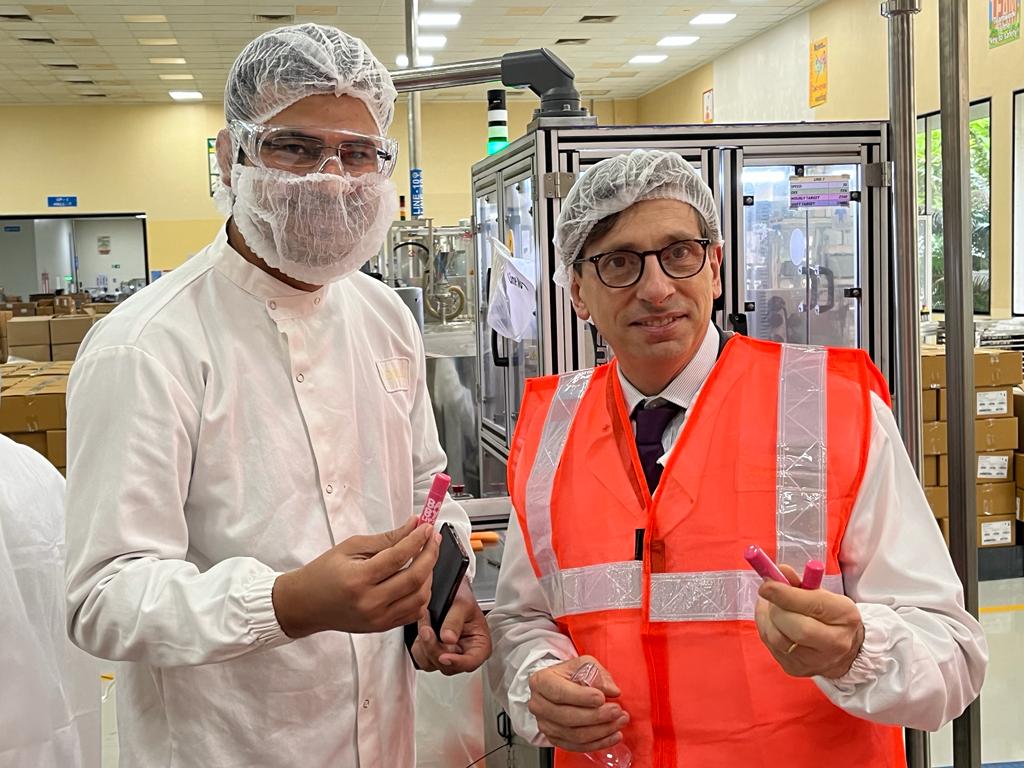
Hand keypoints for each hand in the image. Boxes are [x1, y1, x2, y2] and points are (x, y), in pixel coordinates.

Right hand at [273, 517, 438, 637]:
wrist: (306, 604)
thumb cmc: (324, 573)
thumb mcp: (351, 547)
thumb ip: (386, 538)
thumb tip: (413, 525)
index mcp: (359, 579)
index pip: (399, 557)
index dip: (417, 539)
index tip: (425, 526)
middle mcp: (370, 602)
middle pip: (415, 578)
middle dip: (430, 554)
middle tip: (432, 538)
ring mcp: (378, 618)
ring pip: (420, 598)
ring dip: (429, 575)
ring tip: (425, 557)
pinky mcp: (382, 627)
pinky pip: (414, 613)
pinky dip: (422, 594)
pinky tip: (418, 579)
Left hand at [412, 577, 491, 673]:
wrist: (450, 590)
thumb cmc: (462, 596)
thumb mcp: (462, 604)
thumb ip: (455, 621)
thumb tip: (448, 638)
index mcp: (479, 645)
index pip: (471, 662)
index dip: (457, 662)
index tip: (444, 656)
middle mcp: (464, 654)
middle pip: (448, 666)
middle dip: (434, 648)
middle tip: (427, 629)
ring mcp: (448, 655)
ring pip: (432, 664)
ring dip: (424, 645)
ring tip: (425, 623)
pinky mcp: (432, 653)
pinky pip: (421, 658)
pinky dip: (418, 645)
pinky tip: (422, 629)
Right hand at [527, 656, 628, 752]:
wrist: (558, 686)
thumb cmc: (569, 674)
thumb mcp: (583, 664)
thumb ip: (598, 675)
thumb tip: (612, 690)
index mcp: (541, 682)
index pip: (560, 692)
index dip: (581, 697)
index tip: (601, 698)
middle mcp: (539, 704)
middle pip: (567, 717)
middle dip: (596, 716)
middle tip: (616, 711)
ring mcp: (545, 724)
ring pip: (574, 734)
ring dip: (601, 731)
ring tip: (619, 722)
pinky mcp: (555, 738)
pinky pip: (577, 746)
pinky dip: (598, 743)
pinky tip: (612, 736)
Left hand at [754, 563, 864, 678]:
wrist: (844, 651)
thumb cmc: (830, 616)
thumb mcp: (823, 594)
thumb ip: (800, 583)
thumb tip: (779, 572)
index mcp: (845, 616)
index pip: (813, 606)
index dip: (786, 595)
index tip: (767, 584)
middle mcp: (834, 644)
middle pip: (797, 628)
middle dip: (777, 608)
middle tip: (770, 595)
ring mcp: (813, 661)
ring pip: (777, 638)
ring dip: (767, 617)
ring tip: (771, 607)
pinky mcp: (794, 669)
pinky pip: (770, 645)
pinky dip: (766, 627)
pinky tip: (773, 621)